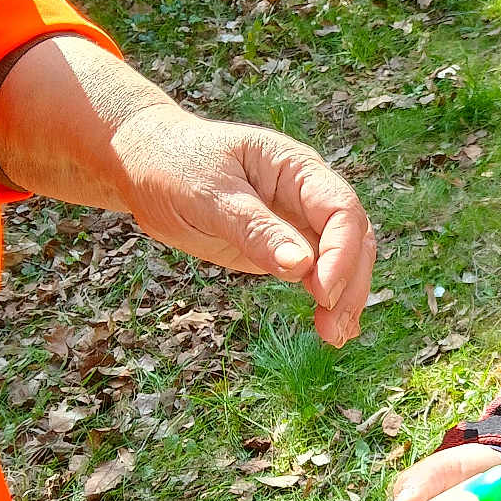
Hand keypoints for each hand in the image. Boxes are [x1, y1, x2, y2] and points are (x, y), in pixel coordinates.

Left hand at [114, 107, 375, 346]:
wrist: (147, 163)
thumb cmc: (174, 166)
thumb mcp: (209, 196)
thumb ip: (255, 229)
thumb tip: (301, 267)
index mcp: (296, 169)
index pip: (341, 210)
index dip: (341, 253)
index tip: (322, 292)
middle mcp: (308, 195)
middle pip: (354, 239)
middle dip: (350, 283)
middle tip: (333, 328)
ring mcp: (300, 222)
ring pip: (345, 260)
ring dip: (345, 298)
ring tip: (334, 336)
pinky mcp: (287, 247)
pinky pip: (320, 274)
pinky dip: (330, 301)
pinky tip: (333, 330)